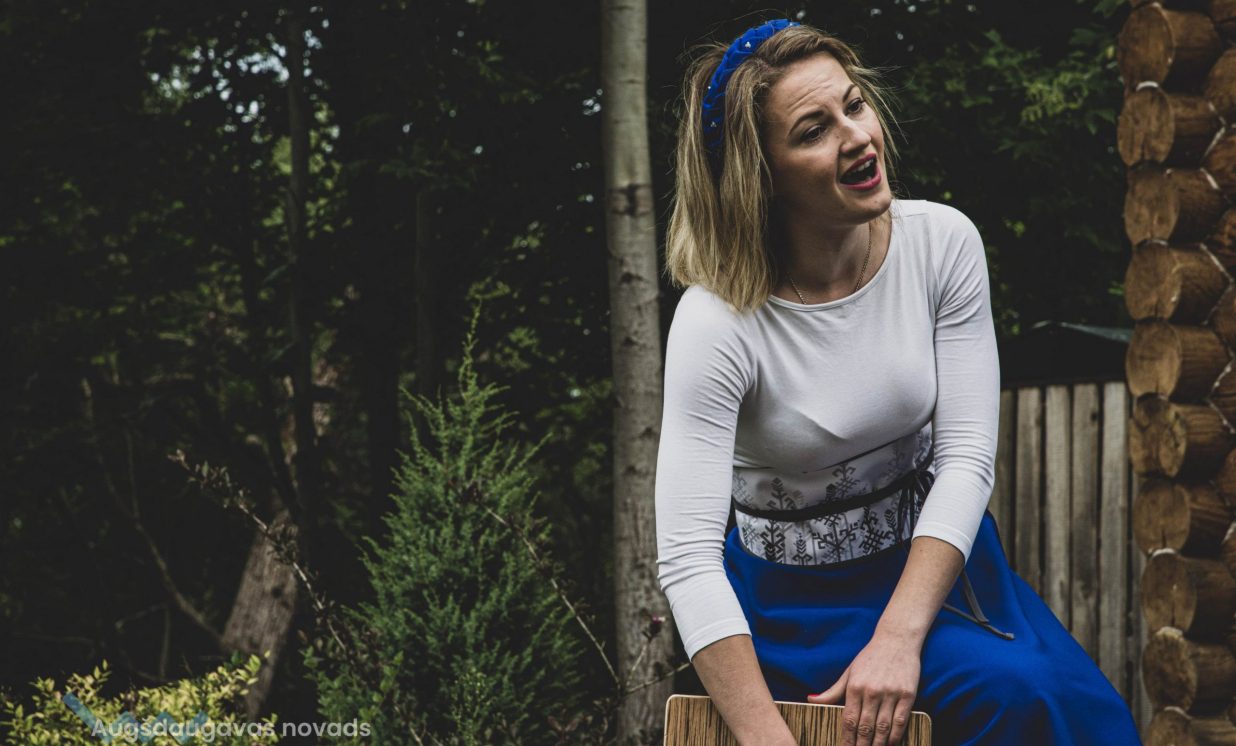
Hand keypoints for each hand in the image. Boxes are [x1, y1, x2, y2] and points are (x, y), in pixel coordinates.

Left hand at [806, 633, 920, 745]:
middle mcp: (872, 691)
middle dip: (861, 745)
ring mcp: (891, 693)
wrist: (896, 640)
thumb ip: (832, 691)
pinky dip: (895, 736)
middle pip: (865, 727)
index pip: (849, 720)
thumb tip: (811, 700)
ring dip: (878, 744)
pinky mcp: (908, 694)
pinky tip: (890, 744)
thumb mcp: (849, 672)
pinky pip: (900, 721)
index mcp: (854, 686)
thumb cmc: (870, 657)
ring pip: (883, 727)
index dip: (847, 739)